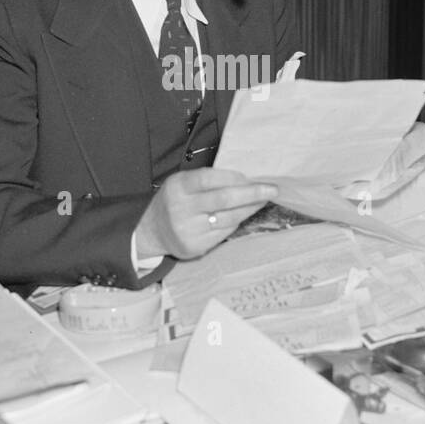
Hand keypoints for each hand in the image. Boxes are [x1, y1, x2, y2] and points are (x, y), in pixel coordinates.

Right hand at [134, 169, 276, 260]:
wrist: (152, 231)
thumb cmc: (175, 201)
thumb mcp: (183, 183)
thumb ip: (208, 180)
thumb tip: (246, 179)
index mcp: (178, 187)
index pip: (210, 179)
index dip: (234, 177)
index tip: (253, 177)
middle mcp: (181, 208)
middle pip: (223, 199)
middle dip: (252, 193)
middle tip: (272, 189)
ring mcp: (188, 230)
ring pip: (228, 218)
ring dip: (249, 208)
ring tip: (262, 200)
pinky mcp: (196, 246)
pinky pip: (224, 232)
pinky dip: (236, 222)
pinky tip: (242, 215)